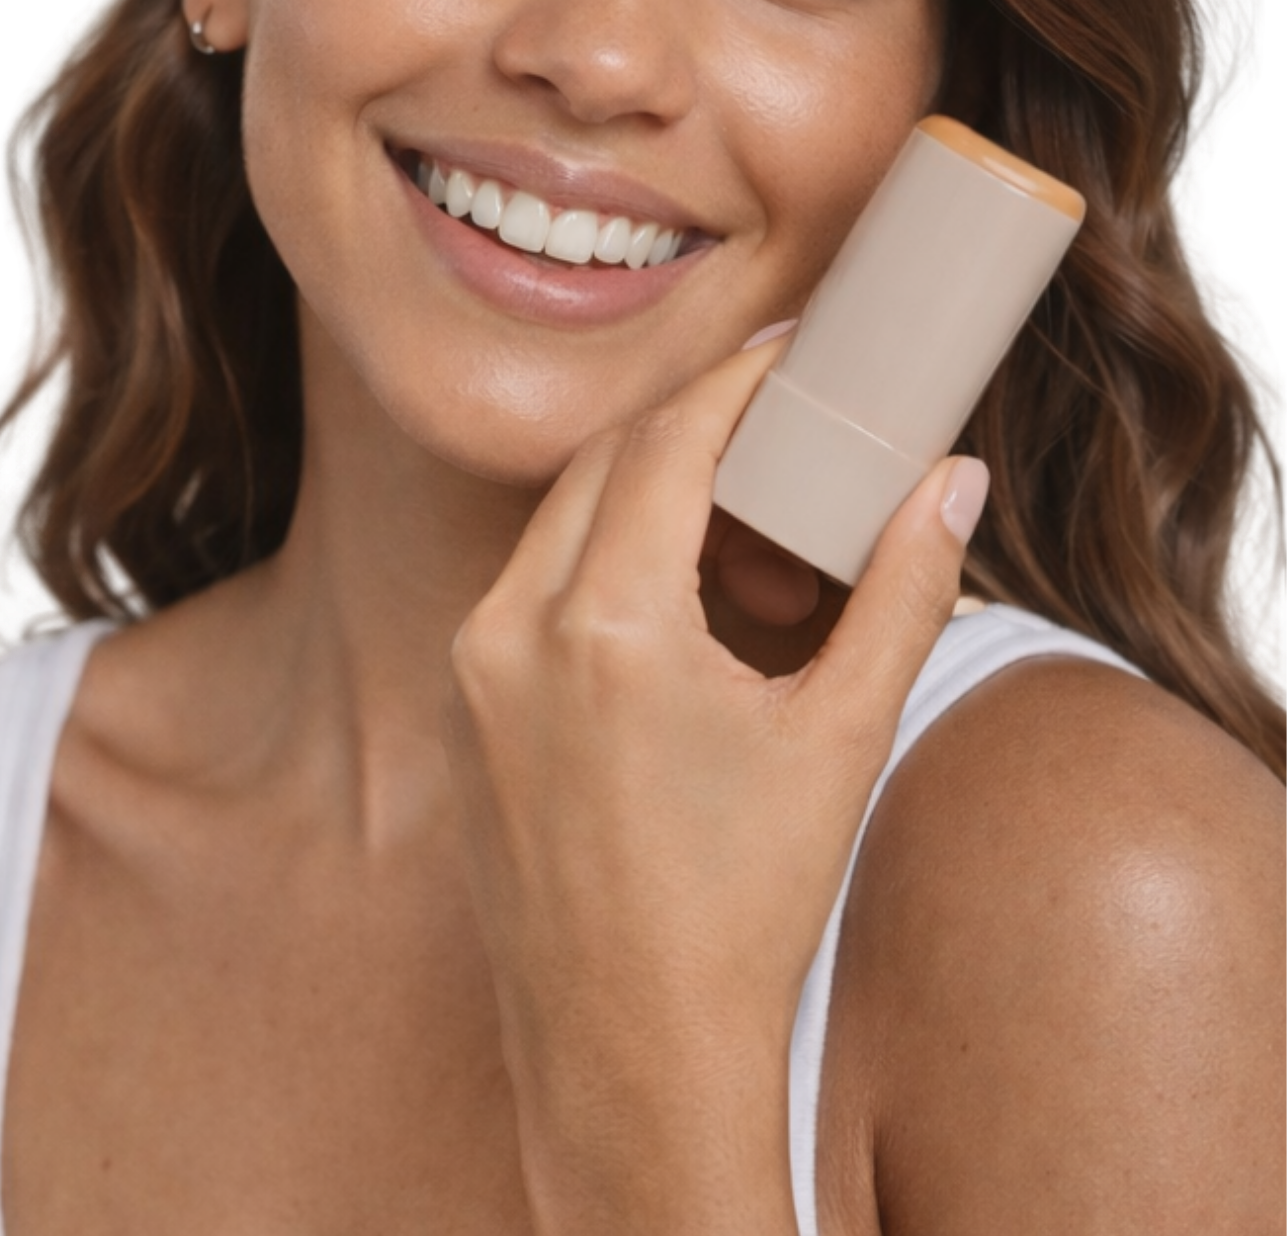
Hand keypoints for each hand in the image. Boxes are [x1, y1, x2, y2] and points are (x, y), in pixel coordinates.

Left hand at [439, 333, 988, 1223]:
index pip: (667, 441)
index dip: (733, 384)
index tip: (786, 358)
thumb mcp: (841, 738)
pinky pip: (527, 589)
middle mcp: (509, 632)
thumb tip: (953, 481)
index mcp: (602, 627)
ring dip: (650, 506)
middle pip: (605, 465)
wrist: (632, 1055)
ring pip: (559, 523)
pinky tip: (682, 623)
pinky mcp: (459, 711)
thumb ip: (901, 589)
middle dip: (697, 439)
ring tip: (754, 567)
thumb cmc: (743, 911)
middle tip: (785, 448)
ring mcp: (469, 673)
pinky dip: (601, 568)